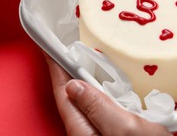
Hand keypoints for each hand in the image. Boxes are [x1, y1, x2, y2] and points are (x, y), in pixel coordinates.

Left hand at [44, 54, 171, 134]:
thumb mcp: (124, 128)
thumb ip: (99, 107)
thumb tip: (76, 85)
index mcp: (83, 130)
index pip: (63, 93)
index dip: (57, 68)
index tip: (53, 49)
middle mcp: (88, 132)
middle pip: (74, 96)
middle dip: (72, 71)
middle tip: (73, 49)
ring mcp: (101, 131)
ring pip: (90, 100)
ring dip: (91, 79)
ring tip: (91, 60)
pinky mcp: (114, 129)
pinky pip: (104, 105)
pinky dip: (107, 90)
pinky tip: (113, 83)